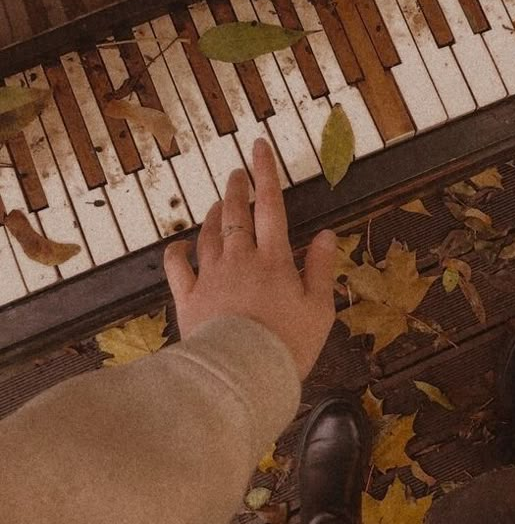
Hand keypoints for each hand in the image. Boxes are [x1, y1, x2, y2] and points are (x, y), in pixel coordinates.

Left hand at [164, 138, 336, 379]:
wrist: (241, 377)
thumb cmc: (287, 344)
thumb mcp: (319, 309)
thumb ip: (321, 268)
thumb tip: (328, 234)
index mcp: (274, 259)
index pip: (271, 205)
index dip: (266, 173)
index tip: (259, 146)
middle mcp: (240, 259)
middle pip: (236, 213)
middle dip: (236, 187)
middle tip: (237, 171)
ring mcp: (211, 276)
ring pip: (209, 234)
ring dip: (214, 214)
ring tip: (219, 203)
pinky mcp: (189, 297)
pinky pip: (178, 267)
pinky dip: (178, 251)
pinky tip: (180, 244)